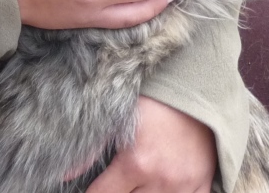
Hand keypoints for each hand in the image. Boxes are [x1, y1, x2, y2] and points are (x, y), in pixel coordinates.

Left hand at [87, 97, 216, 192]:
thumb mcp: (118, 118)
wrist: (194, 86)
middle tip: (119, 178)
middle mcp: (161, 179)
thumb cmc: (153, 100)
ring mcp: (184, 184)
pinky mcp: (202, 182)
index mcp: (136, 163)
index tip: (95, 186)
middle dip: (120, 190)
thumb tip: (66, 173)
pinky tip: (163, 186)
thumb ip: (91, 148)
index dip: (95, 192)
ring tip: (138, 181)